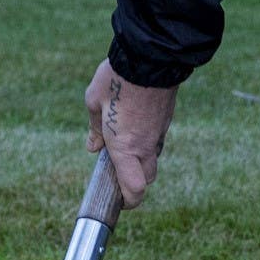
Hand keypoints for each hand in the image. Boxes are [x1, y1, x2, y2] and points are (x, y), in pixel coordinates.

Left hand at [84, 59, 177, 208]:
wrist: (150, 57)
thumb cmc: (116, 79)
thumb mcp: (94, 102)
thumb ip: (94, 129)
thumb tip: (93, 148)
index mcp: (125, 147)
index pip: (134, 188)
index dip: (129, 202)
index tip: (120, 202)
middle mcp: (145, 145)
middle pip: (146, 178)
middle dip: (134, 182)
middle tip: (117, 173)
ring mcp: (159, 132)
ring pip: (152, 158)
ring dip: (140, 161)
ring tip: (121, 144)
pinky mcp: (166, 119)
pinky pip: (156, 140)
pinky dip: (146, 142)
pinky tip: (132, 124)